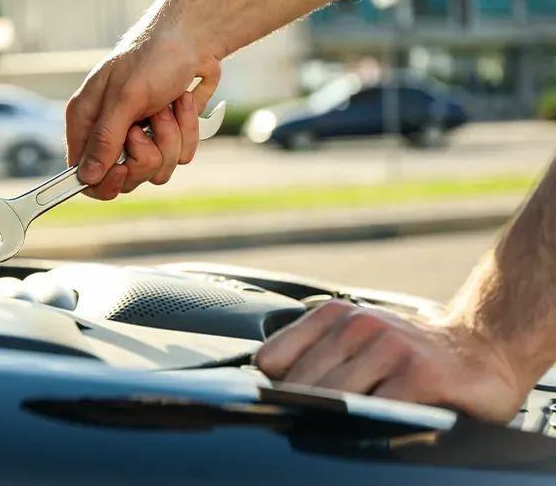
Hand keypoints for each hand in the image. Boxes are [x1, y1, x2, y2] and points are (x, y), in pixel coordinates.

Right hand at [65, 24, 220, 200]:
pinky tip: (181, 103)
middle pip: (125, 179)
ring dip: (170, 138)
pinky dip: (187, 129)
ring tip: (166, 107)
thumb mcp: (125, 97)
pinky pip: (181, 156)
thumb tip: (87, 177)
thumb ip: (106, 138)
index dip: (103, 182)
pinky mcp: (169, 136)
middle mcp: (111, 133)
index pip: (83, 173)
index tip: (123, 171)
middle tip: (146, 128)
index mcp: (87, 121)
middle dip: (145, 155)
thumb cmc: (153, 57)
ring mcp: (142, 138)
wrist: (194, 39)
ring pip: (157, 170)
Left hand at [253, 299, 525, 423]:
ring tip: (336, 432)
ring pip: (334, 397)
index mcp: (333, 316)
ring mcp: (389, 346)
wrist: (480, 346)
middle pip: (300, 384)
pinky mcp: (419, 373)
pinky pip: (378, 409)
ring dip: (331, 421)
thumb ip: (317, 358)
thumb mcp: (357, 340)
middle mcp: (358, 324)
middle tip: (303, 429)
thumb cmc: (408, 352)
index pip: (273, 359)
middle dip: (300, 411)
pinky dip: (368, 427)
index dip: (270, 390)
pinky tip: (371, 432)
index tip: (271, 409)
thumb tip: (266, 389)